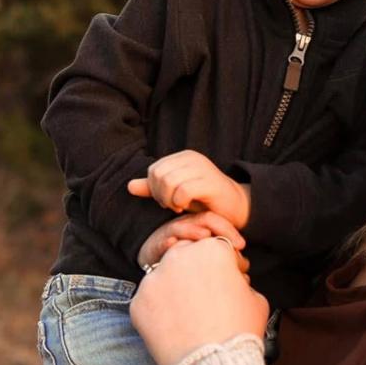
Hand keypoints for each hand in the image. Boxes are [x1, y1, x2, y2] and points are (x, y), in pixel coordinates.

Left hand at [128, 150, 250, 227]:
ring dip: (169, 199)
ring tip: (178, 206)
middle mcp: (193, 158)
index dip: (154, 188)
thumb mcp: (175, 193)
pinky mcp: (211, 182)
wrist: (235, 207)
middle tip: (171, 205)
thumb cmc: (204, 200)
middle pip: (159, 174)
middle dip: (160, 194)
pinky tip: (186, 206)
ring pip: (169, 181)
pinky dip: (179, 202)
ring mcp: (203, 168)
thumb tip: (130, 186)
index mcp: (184, 157)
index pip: (154, 169)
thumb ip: (154, 189)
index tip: (166, 200)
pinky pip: (183, 190)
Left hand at [131, 238, 269, 364]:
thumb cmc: (240, 331)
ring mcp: (154, 279)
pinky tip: (174, 326)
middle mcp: (180, 256)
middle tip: (205, 297)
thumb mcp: (256, 297)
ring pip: (165, 276)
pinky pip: (149, 300)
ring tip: (189, 314)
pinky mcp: (137, 302)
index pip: (217, 249)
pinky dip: (159, 310)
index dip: (225, 267)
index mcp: (213, 249)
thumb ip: (240, 281)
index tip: (227, 283)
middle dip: (195, 271)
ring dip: (175, 288)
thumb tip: (233, 283)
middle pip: (187, 255)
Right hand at [136, 211, 246, 268]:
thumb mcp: (207, 257)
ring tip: (205, 235)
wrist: (154, 261)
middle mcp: (187, 226)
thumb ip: (224, 257)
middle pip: (205, 220)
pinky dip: (168, 242)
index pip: (217, 221)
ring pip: (182, 227)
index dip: (230, 231)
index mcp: (200, 226)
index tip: (241, 245)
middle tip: (233, 244)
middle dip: (219, 230)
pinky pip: (162, 242)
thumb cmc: (186, 260)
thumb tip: (246, 269)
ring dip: (194, 230)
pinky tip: (173, 243)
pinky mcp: (157, 245)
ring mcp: (171, 234)